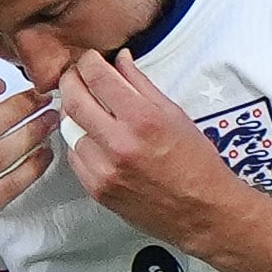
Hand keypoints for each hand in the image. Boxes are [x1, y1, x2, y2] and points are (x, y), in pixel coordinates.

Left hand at [50, 49, 250, 252]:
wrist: (202, 211)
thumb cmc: (196, 163)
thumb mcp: (174, 114)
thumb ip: (141, 84)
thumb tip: (119, 60)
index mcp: (142, 119)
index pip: (98, 78)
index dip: (88, 62)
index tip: (89, 59)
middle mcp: (120, 144)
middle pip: (74, 101)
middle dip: (70, 81)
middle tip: (75, 76)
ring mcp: (105, 170)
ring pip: (69, 130)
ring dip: (73, 113)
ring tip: (85, 107)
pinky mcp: (98, 190)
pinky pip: (74, 157)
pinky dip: (79, 142)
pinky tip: (92, 137)